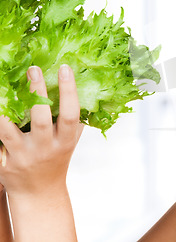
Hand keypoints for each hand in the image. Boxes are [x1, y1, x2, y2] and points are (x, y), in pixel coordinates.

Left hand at [0, 64, 82, 197]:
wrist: (38, 192)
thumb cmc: (57, 158)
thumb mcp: (70, 140)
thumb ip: (76, 119)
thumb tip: (83, 85)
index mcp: (65, 141)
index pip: (71, 115)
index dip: (69, 91)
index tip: (64, 68)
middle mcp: (45, 148)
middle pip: (41, 119)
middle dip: (37, 93)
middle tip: (33, 69)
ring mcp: (22, 156)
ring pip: (8, 130)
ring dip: (4, 109)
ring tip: (3, 86)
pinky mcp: (3, 162)